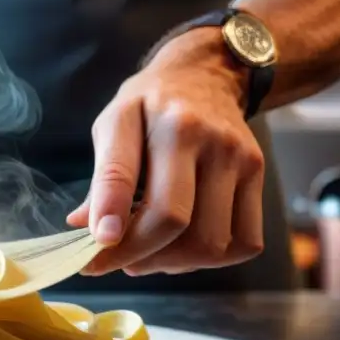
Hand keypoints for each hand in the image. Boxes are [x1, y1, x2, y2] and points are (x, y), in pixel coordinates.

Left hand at [67, 28, 265, 275]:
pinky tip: (184, 248)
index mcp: (154, 120)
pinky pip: (242, 243)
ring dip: (170, 263)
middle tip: (114, 261)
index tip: (93, 250)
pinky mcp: (258, 175)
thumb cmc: (151, 106)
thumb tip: (82, 228)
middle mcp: (201, 136)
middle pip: (171, 220)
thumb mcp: (113, 124)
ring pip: (208, 242)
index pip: (124, 175)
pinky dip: (209, 260)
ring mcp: (236, 157)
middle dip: (135, 254)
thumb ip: (103, 178)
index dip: (108, 216)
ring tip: (148, 254)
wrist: (208, 76)